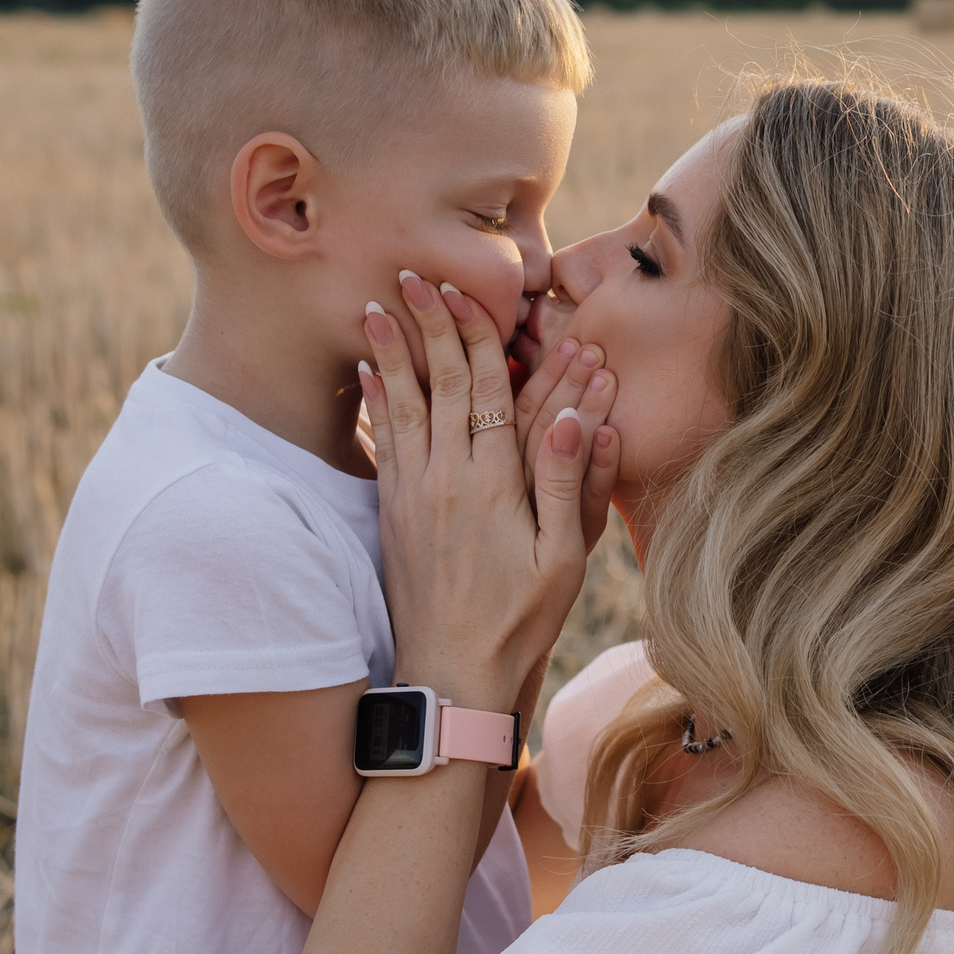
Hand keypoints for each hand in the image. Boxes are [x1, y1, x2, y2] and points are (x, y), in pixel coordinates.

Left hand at [356, 271, 606, 709]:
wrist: (453, 678)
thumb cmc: (520, 622)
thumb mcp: (563, 559)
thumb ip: (569, 483)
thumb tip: (584, 416)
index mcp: (494, 484)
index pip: (489, 391)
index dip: (477, 336)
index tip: (464, 290)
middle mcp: (447, 479)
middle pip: (440, 384)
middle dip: (429, 325)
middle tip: (413, 275)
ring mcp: (413, 496)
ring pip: (402, 406)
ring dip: (392, 352)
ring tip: (378, 306)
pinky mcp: (393, 516)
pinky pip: (382, 443)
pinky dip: (377, 402)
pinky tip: (368, 376)